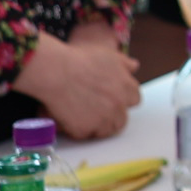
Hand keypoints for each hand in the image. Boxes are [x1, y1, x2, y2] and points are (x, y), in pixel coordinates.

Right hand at [16, 31, 145, 140]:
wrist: (57, 71)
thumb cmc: (79, 60)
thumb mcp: (108, 55)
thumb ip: (124, 63)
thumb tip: (134, 66)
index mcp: (127, 88)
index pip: (134, 100)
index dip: (122, 99)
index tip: (111, 98)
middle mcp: (118, 106)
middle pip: (122, 119)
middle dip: (112, 116)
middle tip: (95, 110)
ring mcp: (103, 120)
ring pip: (106, 130)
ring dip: (98, 126)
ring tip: (83, 116)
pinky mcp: (85, 130)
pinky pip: (85, 135)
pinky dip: (78, 129)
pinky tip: (70, 119)